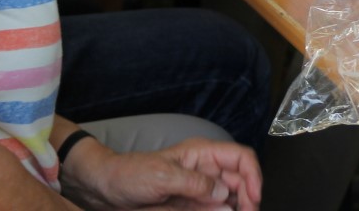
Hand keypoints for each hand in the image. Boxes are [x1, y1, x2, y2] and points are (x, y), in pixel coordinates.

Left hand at [62, 135, 260, 210]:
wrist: (104, 190)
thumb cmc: (129, 174)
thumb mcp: (162, 176)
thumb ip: (194, 183)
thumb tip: (223, 193)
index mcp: (202, 154)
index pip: (240, 159)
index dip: (253, 176)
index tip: (253, 198)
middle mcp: (205, 171)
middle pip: (240, 182)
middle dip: (248, 199)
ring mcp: (199, 190)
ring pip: (230, 200)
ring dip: (236, 209)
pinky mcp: (191, 207)